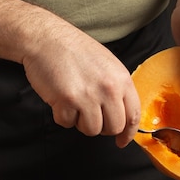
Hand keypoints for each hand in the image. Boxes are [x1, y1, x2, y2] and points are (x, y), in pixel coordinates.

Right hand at [21, 20, 139, 147]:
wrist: (46, 38)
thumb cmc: (74, 51)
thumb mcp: (108, 65)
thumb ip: (118, 89)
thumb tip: (123, 115)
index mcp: (122, 79)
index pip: (133, 115)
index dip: (128, 133)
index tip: (121, 141)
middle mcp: (109, 89)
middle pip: (113, 128)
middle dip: (101, 127)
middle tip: (90, 115)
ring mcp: (88, 96)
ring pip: (92, 130)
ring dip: (80, 122)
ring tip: (74, 103)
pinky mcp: (67, 101)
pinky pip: (68, 124)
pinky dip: (62, 116)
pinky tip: (60, 99)